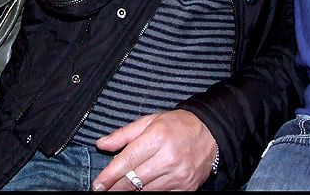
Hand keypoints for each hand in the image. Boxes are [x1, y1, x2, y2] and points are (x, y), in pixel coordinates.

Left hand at [91, 110, 216, 190]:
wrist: (211, 133)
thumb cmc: (177, 125)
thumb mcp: (150, 121)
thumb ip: (124, 134)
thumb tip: (101, 144)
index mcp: (157, 137)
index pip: (127, 160)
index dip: (109, 175)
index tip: (98, 184)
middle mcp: (168, 158)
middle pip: (134, 180)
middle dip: (115, 188)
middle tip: (102, 191)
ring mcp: (178, 175)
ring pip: (145, 192)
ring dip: (130, 193)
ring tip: (119, 190)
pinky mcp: (186, 188)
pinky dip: (148, 194)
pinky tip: (140, 191)